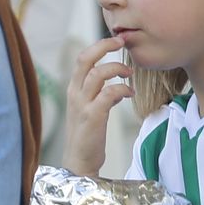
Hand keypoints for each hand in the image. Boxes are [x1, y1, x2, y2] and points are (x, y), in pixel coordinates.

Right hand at [62, 37, 132, 175]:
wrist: (79, 162)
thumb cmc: (88, 136)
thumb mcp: (90, 110)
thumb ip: (100, 94)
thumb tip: (118, 84)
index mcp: (73, 89)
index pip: (82, 58)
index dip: (99, 46)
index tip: (117, 42)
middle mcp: (74, 93)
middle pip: (85, 58)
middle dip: (105, 46)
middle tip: (122, 43)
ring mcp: (82, 105)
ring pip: (98, 73)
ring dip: (117, 68)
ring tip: (129, 73)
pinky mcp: (92, 116)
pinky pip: (108, 93)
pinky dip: (122, 89)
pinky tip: (130, 94)